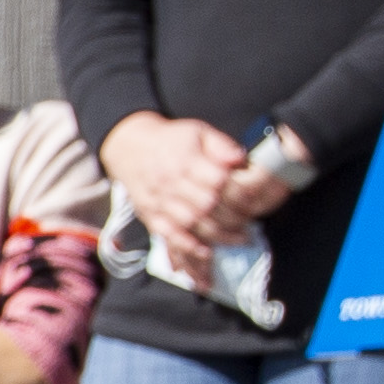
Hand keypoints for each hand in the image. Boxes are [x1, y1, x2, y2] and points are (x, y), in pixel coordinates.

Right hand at [107, 111, 249, 268]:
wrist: (130, 146)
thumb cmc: (170, 140)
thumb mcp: (198, 131)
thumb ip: (221, 145)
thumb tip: (240, 158)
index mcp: (186, 160)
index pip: (218, 181)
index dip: (239, 193)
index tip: (254, 201)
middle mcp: (171, 182)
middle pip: (206, 206)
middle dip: (232, 218)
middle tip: (249, 224)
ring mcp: (158, 201)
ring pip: (190, 223)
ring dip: (217, 235)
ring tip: (238, 240)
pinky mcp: (150, 215)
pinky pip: (168, 234)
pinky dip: (187, 246)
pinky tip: (205, 252)